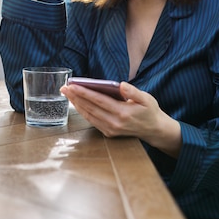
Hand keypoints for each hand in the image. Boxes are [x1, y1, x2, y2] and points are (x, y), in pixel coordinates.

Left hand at [61, 81, 181, 157]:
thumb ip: (133, 92)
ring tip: (67, 93)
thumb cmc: (149, 111)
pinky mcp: (108, 133)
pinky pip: (92, 121)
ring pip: (89, 115)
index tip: (73, 85)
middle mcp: (115, 123)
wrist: (154, 129)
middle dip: (76, 97)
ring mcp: (111, 130)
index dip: (84, 92)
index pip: (99, 100)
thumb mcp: (146, 99)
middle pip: (90, 108)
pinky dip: (83, 111)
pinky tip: (77, 103)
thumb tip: (121, 85)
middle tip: (64, 87)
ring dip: (76, 104)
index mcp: (123, 113)